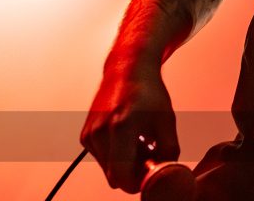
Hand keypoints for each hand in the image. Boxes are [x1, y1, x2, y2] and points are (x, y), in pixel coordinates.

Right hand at [80, 62, 179, 193]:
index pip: (121, 176)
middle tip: (150, 154)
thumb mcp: (167, 120)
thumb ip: (168, 150)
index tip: (150, 175)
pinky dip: (116, 154)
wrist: (127, 69)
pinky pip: (102, 159)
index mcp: (121, 126)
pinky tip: (129, 137)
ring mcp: (90, 134)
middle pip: (115, 176)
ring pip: (108, 170)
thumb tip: (166, 173)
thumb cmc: (148, 91)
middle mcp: (100, 132)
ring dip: (125, 163)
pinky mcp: (85, 136)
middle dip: (133, 172)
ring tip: (141, 142)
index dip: (137, 183)